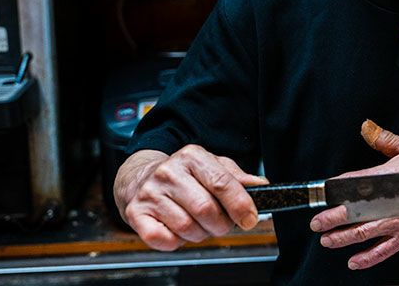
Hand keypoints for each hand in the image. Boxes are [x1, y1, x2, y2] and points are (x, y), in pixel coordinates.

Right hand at [114, 145, 267, 250]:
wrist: (140, 178)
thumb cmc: (185, 174)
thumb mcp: (213, 166)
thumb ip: (237, 178)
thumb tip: (262, 187)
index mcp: (192, 156)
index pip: (221, 182)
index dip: (240, 205)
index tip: (250, 218)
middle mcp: (169, 172)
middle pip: (206, 209)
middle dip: (221, 224)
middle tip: (222, 224)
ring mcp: (150, 192)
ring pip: (187, 228)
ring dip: (200, 234)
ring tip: (198, 224)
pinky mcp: (136, 213)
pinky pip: (164, 239)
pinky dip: (177, 242)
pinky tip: (178, 230)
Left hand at [310, 120, 398, 269]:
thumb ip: (385, 139)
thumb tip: (366, 127)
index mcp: (389, 179)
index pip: (356, 184)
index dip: (337, 189)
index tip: (323, 193)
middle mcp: (391, 204)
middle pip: (356, 214)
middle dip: (333, 220)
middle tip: (317, 223)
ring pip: (366, 234)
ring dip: (344, 239)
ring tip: (327, 241)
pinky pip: (384, 250)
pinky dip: (368, 257)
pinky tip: (354, 261)